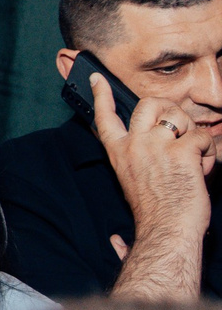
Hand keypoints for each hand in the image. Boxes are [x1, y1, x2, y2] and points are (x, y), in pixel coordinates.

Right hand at [92, 73, 216, 246]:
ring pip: (179, 114)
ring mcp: (157, 146)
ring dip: (193, 131)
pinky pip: (202, 136)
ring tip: (196, 154)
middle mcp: (134, 145)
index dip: (102, 95)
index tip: (99, 79)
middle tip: (179, 128)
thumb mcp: (130, 185)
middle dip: (169, 109)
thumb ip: (131, 170)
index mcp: (119, 153)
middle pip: (148, 104)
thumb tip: (120, 216)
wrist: (166, 230)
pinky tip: (205, 168)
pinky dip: (210, 152)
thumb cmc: (153, 216)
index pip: (105, 117)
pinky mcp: (182, 151)